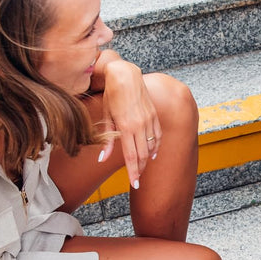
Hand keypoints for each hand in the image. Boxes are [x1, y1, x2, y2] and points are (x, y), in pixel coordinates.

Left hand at [95, 56, 160, 188]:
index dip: (133, 172)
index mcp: (126, 127)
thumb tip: (102, 159)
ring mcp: (149, 120)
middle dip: (140, 169)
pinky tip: (153, 153)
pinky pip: (158, 135)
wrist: (125, 75)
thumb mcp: (106, 118)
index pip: (131, 156)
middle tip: (137, 181)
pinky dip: (156, 146)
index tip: (135, 184)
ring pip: (151, 146)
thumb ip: (107, 140)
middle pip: (143, 154)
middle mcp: (140, 125)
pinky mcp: (154, 115)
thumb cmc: (112, 95)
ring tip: (142, 168)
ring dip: (148, 159)